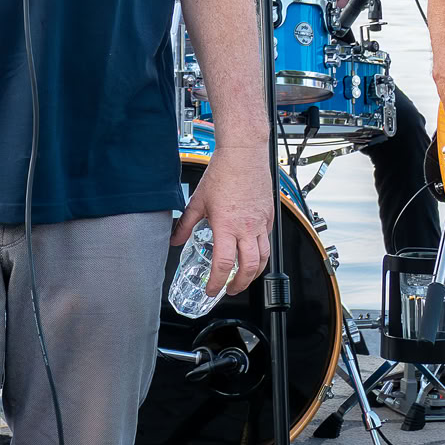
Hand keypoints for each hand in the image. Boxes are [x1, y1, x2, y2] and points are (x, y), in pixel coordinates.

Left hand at [172, 139, 273, 296]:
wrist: (243, 155)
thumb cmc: (222, 173)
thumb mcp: (198, 201)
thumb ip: (186, 224)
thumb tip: (175, 239)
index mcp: (226, 225)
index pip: (223, 264)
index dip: (217, 282)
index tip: (212, 290)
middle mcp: (247, 227)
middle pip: (249, 268)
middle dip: (239, 284)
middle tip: (230, 290)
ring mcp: (261, 223)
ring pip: (264, 258)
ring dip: (254, 274)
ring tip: (244, 278)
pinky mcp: (269, 217)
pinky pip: (268, 242)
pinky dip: (261, 253)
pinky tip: (252, 253)